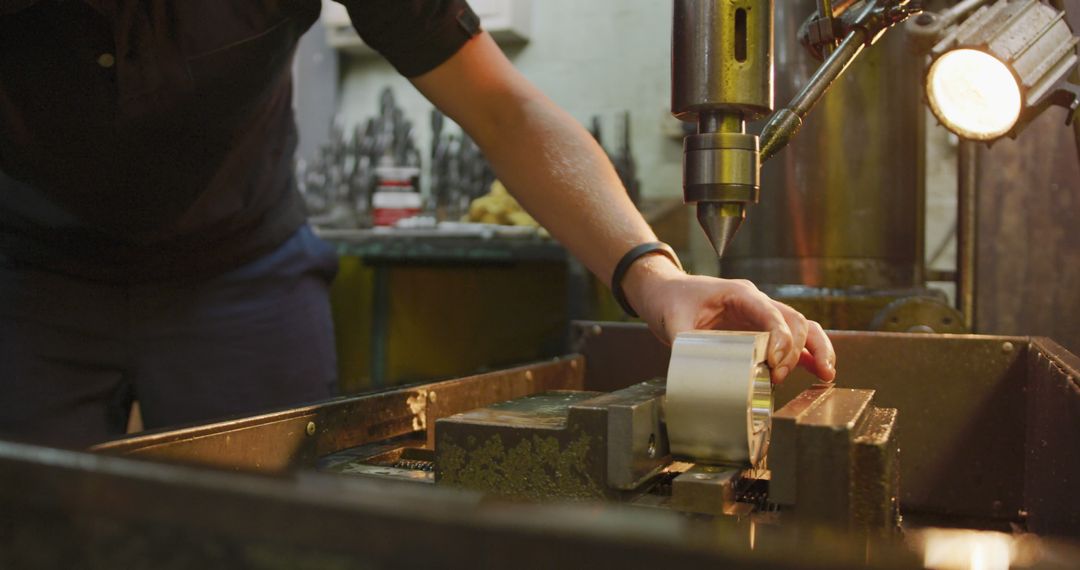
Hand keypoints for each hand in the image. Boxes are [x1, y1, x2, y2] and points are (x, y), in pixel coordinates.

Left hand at [622, 255, 835, 384]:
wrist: (664, 292)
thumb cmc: (671, 300)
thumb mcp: (674, 322)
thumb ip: (688, 346)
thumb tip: (697, 376)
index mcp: (738, 293)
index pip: (770, 312)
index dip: (779, 338)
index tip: (775, 363)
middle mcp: (756, 301)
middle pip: (793, 320)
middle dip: (794, 350)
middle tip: (779, 376)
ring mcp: (761, 315)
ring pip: (801, 327)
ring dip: (816, 349)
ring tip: (826, 373)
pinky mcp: (760, 330)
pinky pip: (793, 339)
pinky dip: (809, 354)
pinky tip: (821, 372)